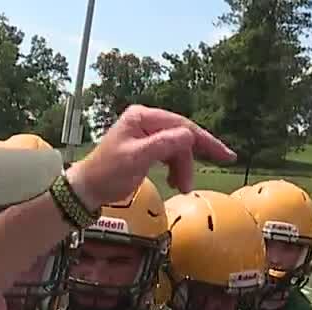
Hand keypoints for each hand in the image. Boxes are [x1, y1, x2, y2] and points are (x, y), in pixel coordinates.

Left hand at [66, 106, 235, 207]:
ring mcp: (146, 133)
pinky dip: (176, 168)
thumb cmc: (106, 173)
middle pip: (182, 135)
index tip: (224, 155)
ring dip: (183, 167)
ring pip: (177, 147)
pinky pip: (170, 154)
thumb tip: (188, 136)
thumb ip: (163, 145)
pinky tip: (175, 180)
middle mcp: (146, 121)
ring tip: (181, 187)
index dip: (204, 141)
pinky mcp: (146, 146)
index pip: (181, 125)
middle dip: (191, 159)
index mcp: (142, 117)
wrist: (88, 188)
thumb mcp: (136, 159)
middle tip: (198, 179)